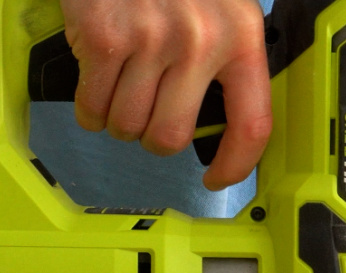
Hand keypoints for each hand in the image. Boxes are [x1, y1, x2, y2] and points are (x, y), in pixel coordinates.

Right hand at [60, 0, 272, 189]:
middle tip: (149, 122)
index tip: (218, 178)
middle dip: (154, 140)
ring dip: (119, 122)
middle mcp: (201, 43)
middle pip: (172, 136)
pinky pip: (93, 103)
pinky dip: (89, 106)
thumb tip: (229, 121)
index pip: (252, 126)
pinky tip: (97, 86)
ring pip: (129, 125)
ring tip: (121, 95)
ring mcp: (151, 40)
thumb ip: (230, 57)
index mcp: (242, 38)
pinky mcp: (104, 36)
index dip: (236, 166)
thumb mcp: (225, 8)